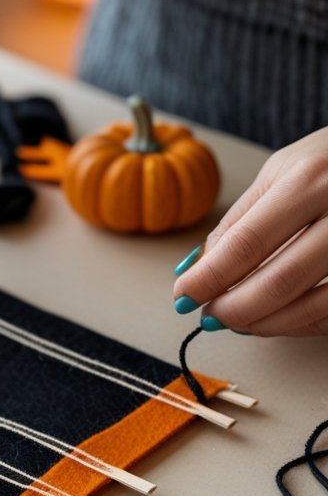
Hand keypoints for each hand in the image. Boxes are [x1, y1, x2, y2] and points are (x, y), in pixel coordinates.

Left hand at [173, 126, 327, 335]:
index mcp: (311, 180)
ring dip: (266, 323)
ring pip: (312, 306)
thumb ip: (239, 222)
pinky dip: (301, 323)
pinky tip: (278, 319)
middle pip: (278, 282)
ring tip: (238, 322)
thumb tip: (194, 270)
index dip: (209, 279)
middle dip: (234, 309)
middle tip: (210, 317)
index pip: (246, 244)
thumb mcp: (282, 172)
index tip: (183, 296)